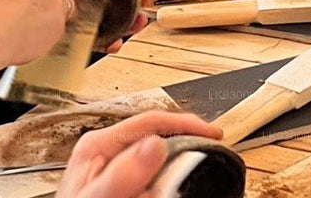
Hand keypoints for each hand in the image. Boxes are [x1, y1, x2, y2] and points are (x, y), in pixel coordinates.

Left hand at [54, 112, 222, 197]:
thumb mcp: (98, 197)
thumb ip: (123, 174)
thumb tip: (154, 146)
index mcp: (98, 145)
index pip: (151, 121)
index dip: (186, 124)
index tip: (212, 133)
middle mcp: (106, 151)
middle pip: (157, 135)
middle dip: (185, 143)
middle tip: (209, 150)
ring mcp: (114, 167)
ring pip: (157, 156)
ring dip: (176, 164)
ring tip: (193, 170)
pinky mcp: (122, 182)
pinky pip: (151, 175)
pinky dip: (166, 180)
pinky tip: (171, 186)